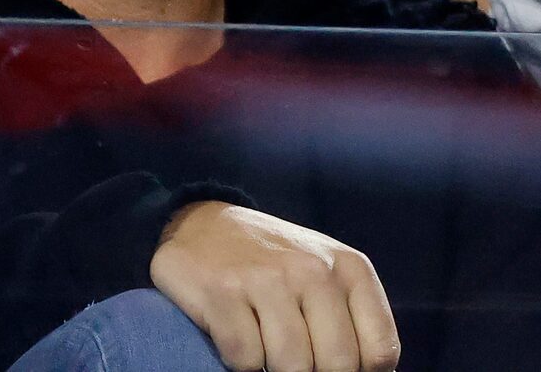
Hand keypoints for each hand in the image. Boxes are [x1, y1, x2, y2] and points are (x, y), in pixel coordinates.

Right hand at [151, 201, 399, 371]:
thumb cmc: (274, 263)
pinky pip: (245, 358)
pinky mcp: (221, 292)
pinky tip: (236, 333)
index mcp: (349, 268)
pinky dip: (240, 360)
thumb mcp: (327, 274)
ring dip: (274, 367)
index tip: (331, 361)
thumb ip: (353, 319)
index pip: (380, 352)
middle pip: (336, 365)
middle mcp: (312, 269)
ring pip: (290, 366)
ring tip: (264, 344)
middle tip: (295, 357)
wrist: (200, 223)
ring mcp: (265, 279)